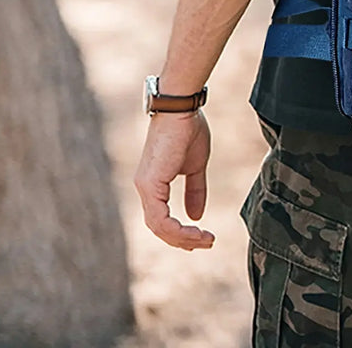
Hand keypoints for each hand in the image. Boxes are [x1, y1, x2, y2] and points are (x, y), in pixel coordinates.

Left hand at [135, 110, 214, 249]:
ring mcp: (145, 187)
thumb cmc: (188, 129)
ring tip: (205, 239)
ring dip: (183, 238)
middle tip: (206, 243)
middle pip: (159, 228)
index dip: (181, 232)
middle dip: (183, 240)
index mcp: (153, 183)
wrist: (181, 108)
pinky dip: (176, 229)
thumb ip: (194, 190)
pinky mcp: (150, 184)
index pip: (162, 218)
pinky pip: (159, 219)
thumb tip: (196, 216)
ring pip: (158, 227)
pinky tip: (194, 230)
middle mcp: (144, 188)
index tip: (203, 235)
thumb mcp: (195, 165)